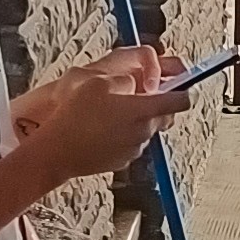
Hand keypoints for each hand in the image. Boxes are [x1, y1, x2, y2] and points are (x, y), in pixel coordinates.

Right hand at [39, 49, 187, 180]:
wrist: (58, 150)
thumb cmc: (76, 115)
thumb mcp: (98, 81)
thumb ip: (125, 79)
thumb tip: (134, 82)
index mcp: (143, 109)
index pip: (181, 100)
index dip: (181, 89)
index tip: (175, 83)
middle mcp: (144, 131)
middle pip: (164, 115)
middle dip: (155, 104)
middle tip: (135, 95)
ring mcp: (135, 148)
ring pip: (146, 129)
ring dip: (137, 120)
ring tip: (111, 113)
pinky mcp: (124, 160)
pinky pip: (131, 143)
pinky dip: (123, 135)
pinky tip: (102, 129)